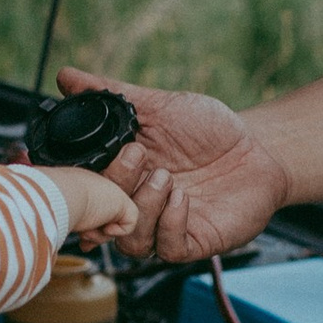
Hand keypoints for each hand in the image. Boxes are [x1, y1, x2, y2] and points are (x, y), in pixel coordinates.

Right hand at [56, 66, 290, 262]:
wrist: (257, 147)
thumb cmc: (207, 129)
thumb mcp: (158, 106)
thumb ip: (112, 93)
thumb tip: (65, 75)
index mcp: (121, 178)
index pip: (87, 191)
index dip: (82, 182)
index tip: (90, 155)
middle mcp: (137, 207)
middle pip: (105, 217)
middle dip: (115, 186)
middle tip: (138, 154)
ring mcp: (163, 228)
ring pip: (132, 241)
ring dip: (143, 207)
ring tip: (165, 176)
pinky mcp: (194, 241)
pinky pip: (169, 248)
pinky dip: (170, 223)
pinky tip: (182, 198)